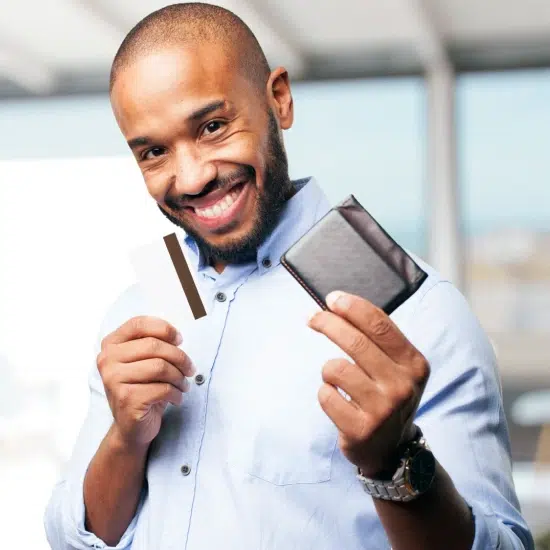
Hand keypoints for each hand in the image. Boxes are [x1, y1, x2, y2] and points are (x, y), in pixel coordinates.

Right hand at [96, 316, 195, 449]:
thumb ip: (154, 343)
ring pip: (160, 367)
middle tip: (190, 369)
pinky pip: (162, 388)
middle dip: (179, 357)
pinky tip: (176, 398)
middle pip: (154, 345)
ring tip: (183, 385)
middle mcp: (107, 360)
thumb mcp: (145, 361)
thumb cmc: (143, 388)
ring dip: (180, 377)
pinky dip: (176, 393)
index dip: (164, 329)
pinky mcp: (126, 399)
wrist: (131, 427)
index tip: (179, 340)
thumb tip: (177, 336)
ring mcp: (113, 380)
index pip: (139, 324)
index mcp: (111, 345)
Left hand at [308, 291, 429, 476]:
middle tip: (312, 317)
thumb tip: (339, 306)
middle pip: (355, 341)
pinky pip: (325, 395)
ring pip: (335, 368)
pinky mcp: (361, 429)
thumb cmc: (386, 395)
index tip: (332, 298)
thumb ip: (376, 339)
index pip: (380, 324)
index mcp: (414, 364)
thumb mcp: (396, 367)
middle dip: (327, 323)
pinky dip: (325, 393)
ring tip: (337, 380)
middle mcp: (402, 385)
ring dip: (328, 370)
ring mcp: (383, 409)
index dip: (352, 307)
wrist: (393, 449)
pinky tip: (338, 402)